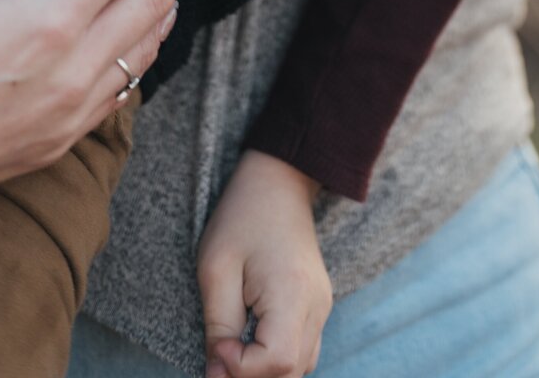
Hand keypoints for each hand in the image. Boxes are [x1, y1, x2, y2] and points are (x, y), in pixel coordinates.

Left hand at [198, 150, 331, 377]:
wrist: (278, 181)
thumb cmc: (243, 217)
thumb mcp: (216, 269)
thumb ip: (218, 327)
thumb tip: (216, 375)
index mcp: (293, 293)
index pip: (276, 361)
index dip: (240, 368)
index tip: (217, 346)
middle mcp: (317, 306)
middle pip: (291, 372)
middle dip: (251, 374)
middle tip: (221, 352)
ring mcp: (323, 306)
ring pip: (299, 367)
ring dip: (265, 368)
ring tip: (235, 346)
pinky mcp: (319, 305)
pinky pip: (303, 350)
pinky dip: (278, 356)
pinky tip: (254, 338)